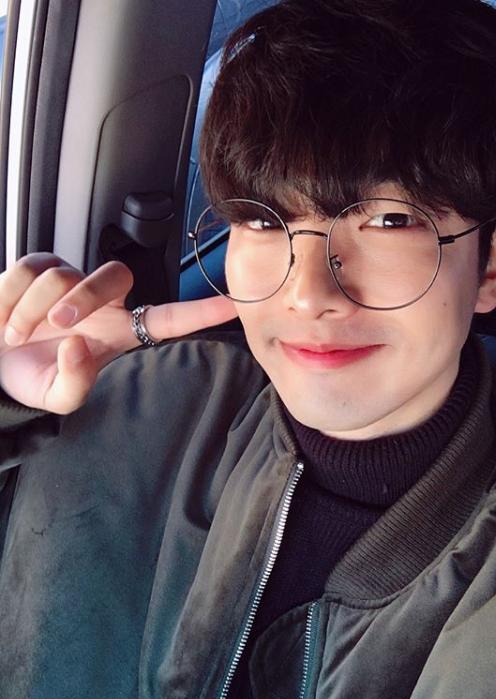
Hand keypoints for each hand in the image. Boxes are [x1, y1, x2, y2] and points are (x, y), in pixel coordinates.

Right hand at [0, 253, 237, 413]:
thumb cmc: (34, 377)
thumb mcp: (57, 397)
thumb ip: (74, 383)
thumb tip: (77, 345)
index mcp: (119, 332)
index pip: (169, 318)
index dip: (200, 312)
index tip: (234, 305)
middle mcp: (103, 301)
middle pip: (114, 275)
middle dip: (84, 297)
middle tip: (56, 326)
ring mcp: (71, 279)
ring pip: (63, 275)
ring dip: (32, 310)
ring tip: (16, 336)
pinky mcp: (37, 266)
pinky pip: (28, 269)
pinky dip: (10, 299)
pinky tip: (4, 320)